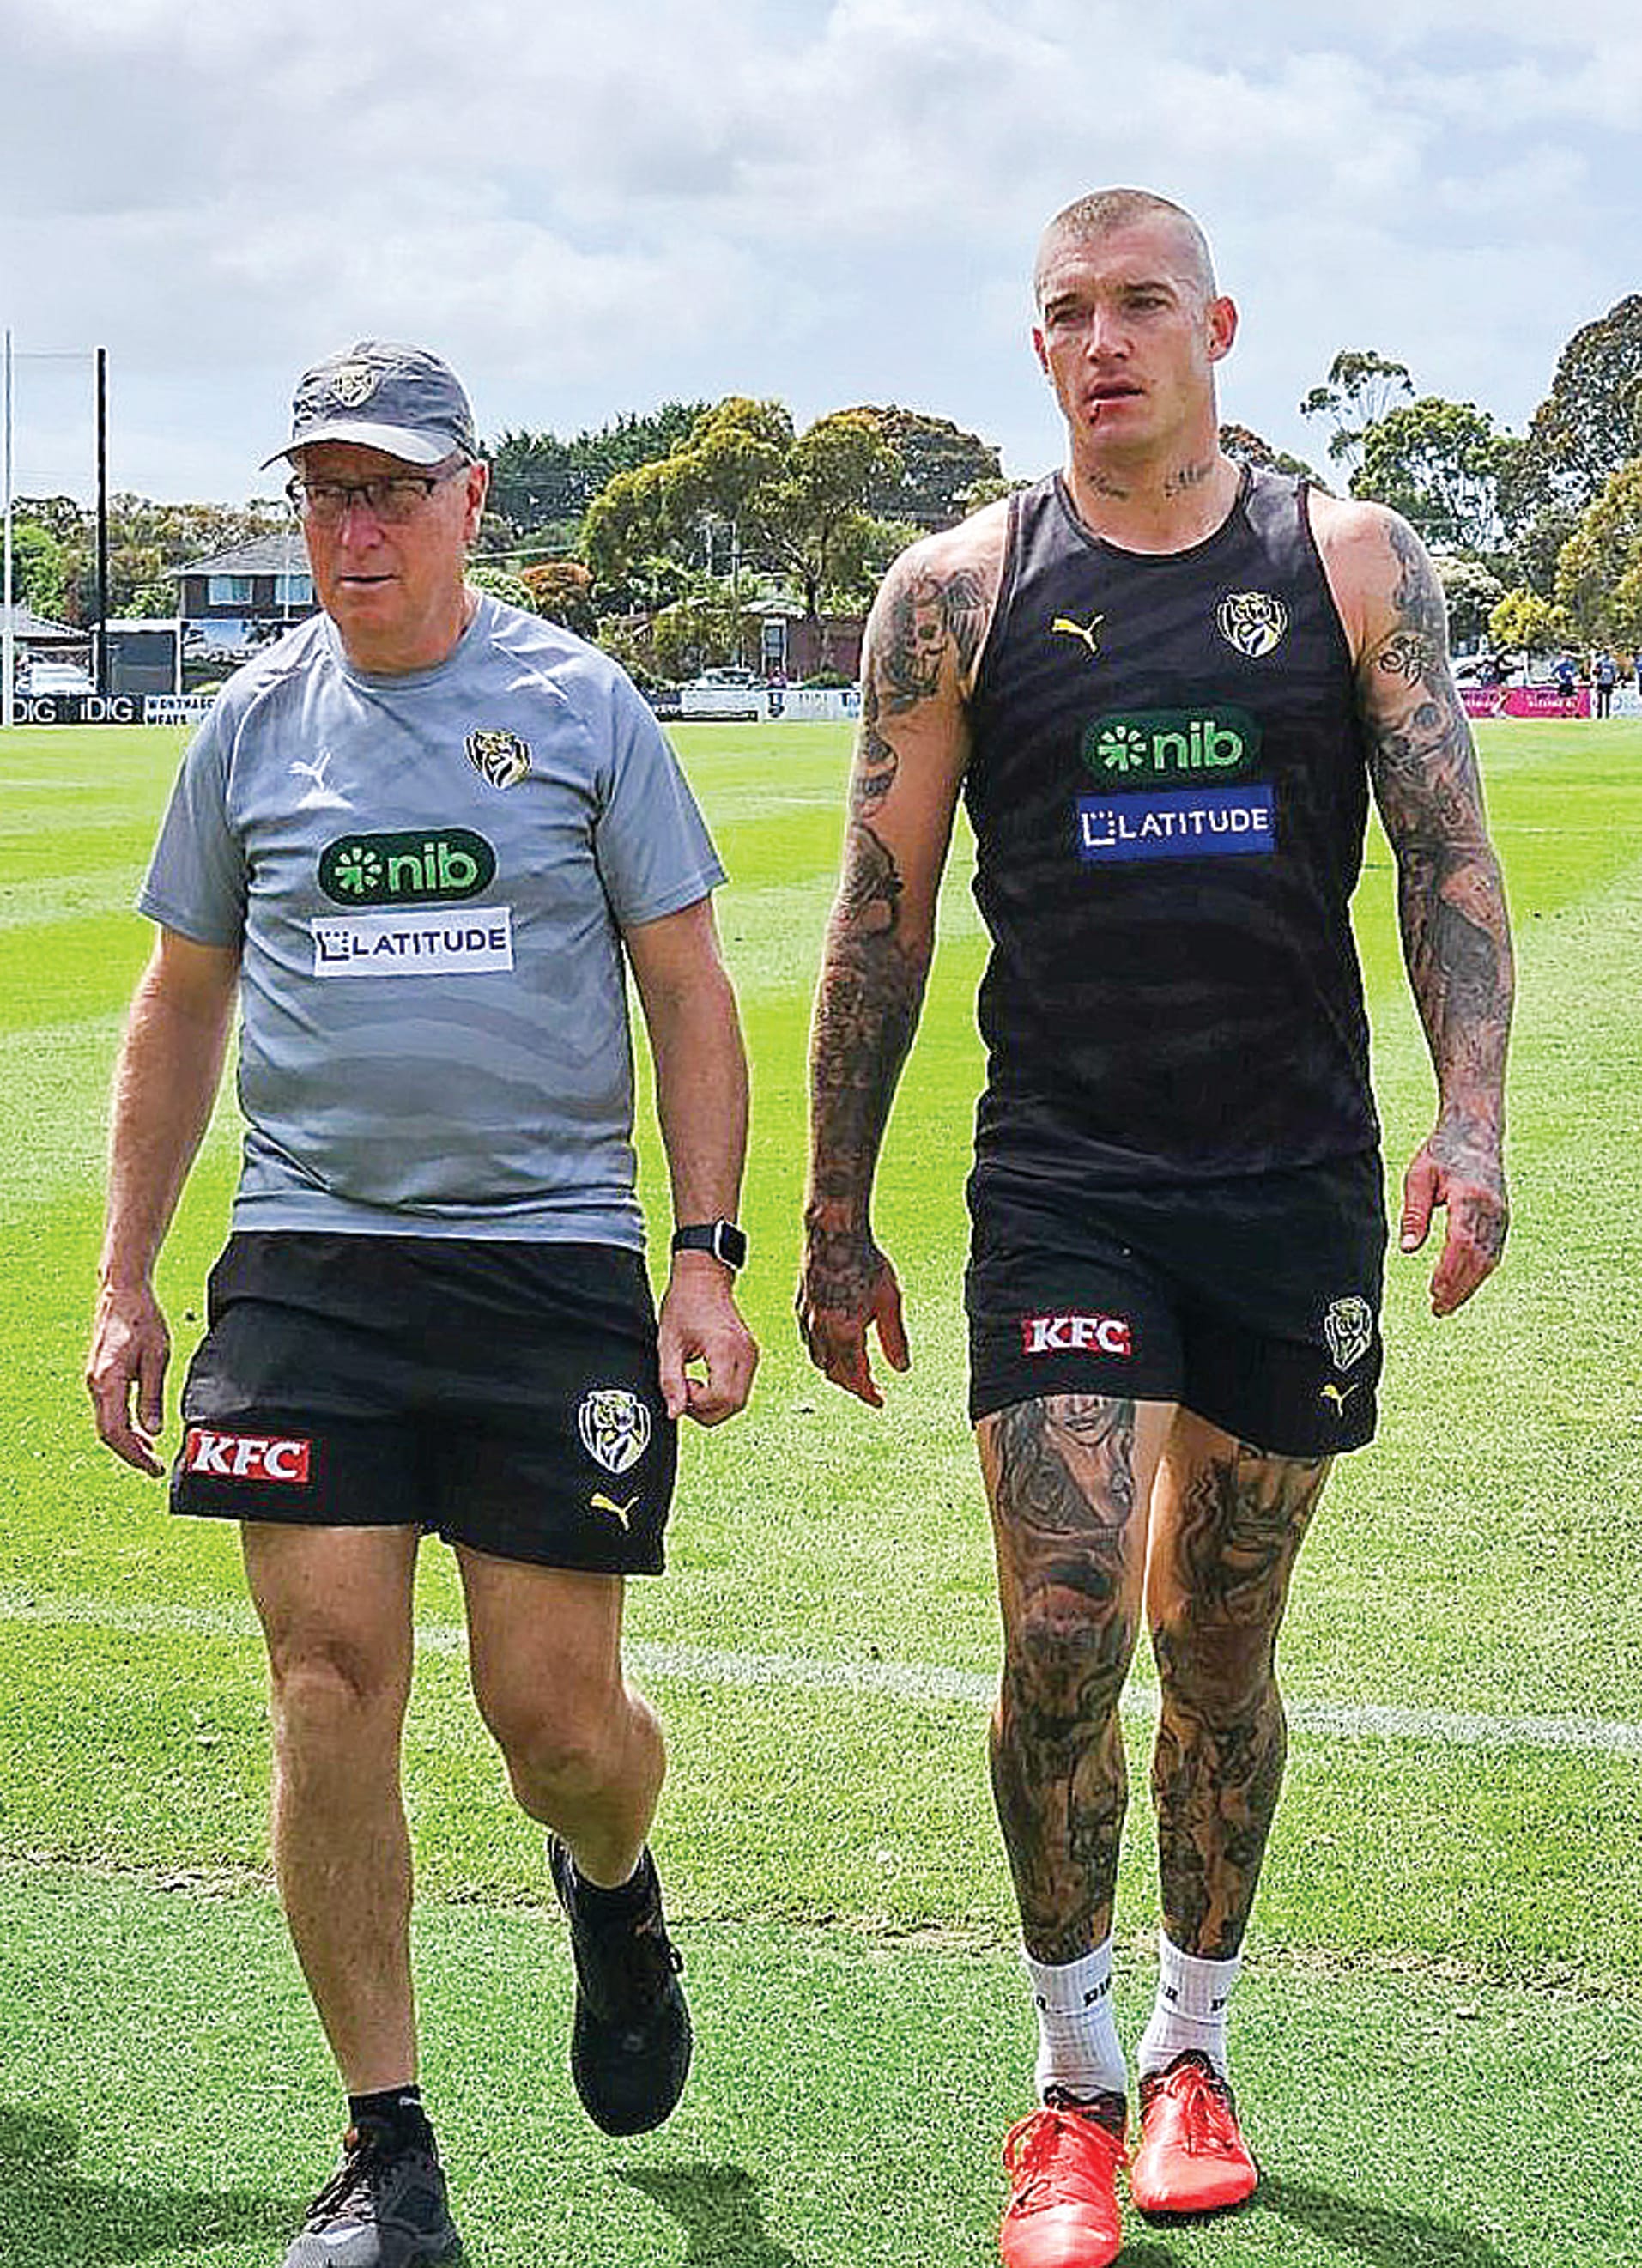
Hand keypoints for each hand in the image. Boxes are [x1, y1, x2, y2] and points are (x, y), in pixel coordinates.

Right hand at [86, 1282, 171, 1474]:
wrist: (122, 1293)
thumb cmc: (142, 1320)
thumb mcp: (157, 1357)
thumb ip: (151, 1396)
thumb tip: (154, 1432)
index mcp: (107, 1381)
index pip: (116, 1431)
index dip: (134, 1454)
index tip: (152, 1467)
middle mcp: (95, 1384)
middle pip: (108, 1432)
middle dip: (130, 1453)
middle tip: (154, 1467)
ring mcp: (94, 1381)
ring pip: (106, 1423)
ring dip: (127, 1441)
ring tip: (151, 1453)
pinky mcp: (99, 1377)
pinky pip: (108, 1410)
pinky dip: (123, 1426)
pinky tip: (141, 1431)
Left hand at [657, 1258, 758, 1425]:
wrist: (703, 1279)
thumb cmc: (685, 1303)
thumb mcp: (668, 1344)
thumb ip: (670, 1381)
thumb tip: (674, 1412)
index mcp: (725, 1349)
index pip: (722, 1398)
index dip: (699, 1404)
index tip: (682, 1391)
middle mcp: (745, 1353)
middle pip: (735, 1404)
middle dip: (707, 1410)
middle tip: (685, 1393)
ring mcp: (751, 1354)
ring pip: (740, 1400)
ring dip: (715, 1403)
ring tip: (693, 1385)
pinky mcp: (751, 1355)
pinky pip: (740, 1387)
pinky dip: (722, 1393)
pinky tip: (705, 1380)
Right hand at [795, 1225, 909, 1407]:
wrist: (833, 1233)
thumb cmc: (865, 1261)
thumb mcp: (889, 1300)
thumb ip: (894, 1338)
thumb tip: (902, 1369)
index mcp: (846, 1330)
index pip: (856, 1377)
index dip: (869, 1394)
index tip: (880, 1401)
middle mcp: (821, 1330)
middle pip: (835, 1374)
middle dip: (854, 1385)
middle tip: (872, 1388)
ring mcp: (806, 1320)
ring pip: (819, 1360)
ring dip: (837, 1371)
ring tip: (856, 1370)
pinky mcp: (799, 1309)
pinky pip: (809, 1343)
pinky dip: (823, 1353)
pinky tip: (836, 1347)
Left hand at [1399, 1116, 1508, 1316]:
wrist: (1475, 1132)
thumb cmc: (1442, 1153)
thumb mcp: (1419, 1177)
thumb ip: (1415, 1213)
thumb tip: (1408, 1249)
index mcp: (1470, 1197)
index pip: (1461, 1242)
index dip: (1449, 1271)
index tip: (1433, 1291)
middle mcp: (1492, 1209)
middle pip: (1478, 1258)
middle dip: (1459, 1287)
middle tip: (1438, 1309)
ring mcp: (1502, 1215)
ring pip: (1489, 1260)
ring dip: (1469, 1285)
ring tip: (1446, 1305)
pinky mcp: (1503, 1219)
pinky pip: (1494, 1253)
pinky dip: (1478, 1273)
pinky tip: (1462, 1286)